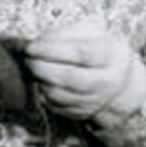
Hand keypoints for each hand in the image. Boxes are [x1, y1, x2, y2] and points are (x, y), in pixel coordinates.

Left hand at [22, 16, 145, 122]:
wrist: (118, 81)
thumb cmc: (97, 50)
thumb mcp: (89, 33)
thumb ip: (66, 33)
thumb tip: (40, 41)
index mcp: (110, 56)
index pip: (80, 53)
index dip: (52, 50)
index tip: (30, 47)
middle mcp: (106, 81)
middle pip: (69, 77)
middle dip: (42, 68)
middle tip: (27, 60)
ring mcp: (96, 100)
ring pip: (60, 95)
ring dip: (40, 82)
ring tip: (33, 70)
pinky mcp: (84, 113)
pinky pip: (58, 107)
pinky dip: (44, 96)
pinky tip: (41, 83)